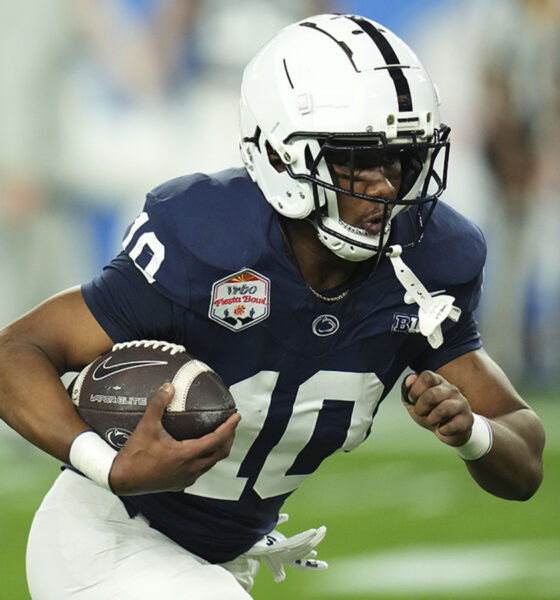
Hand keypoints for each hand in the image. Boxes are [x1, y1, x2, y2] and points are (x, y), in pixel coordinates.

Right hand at [109, 383, 240, 494]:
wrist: (121, 480)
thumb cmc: (134, 454)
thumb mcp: (146, 426)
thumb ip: (158, 404)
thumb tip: (169, 385)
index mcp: (186, 455)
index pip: (217, 440)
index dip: (229, 427)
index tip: (237, 416)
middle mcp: (191, 469)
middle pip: (220, 453)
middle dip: (229, 438)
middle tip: (231, 424)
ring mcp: (186, 478)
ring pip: (211, 463)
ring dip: (218, 449)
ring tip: (220, 435)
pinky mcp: (179, 484)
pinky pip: (200, 470)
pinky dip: (206, 458)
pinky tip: (199, 450)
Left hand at [401, 371, 473, 446]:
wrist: (449, 431)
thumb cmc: (430, 412)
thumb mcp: (414, 402)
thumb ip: (407, 390)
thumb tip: (409, 380)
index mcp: (437, 381)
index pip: (427, 376)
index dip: (415, 390)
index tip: (413, 400)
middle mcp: (451, 389)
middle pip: (431, 395)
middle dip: (420, 408)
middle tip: (422, 413)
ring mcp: (461, 403)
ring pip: (443, 410)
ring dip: (431, 419)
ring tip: (432, 421)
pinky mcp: (467, 419)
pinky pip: (450, 426)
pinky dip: (442, 430)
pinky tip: (443, 428)